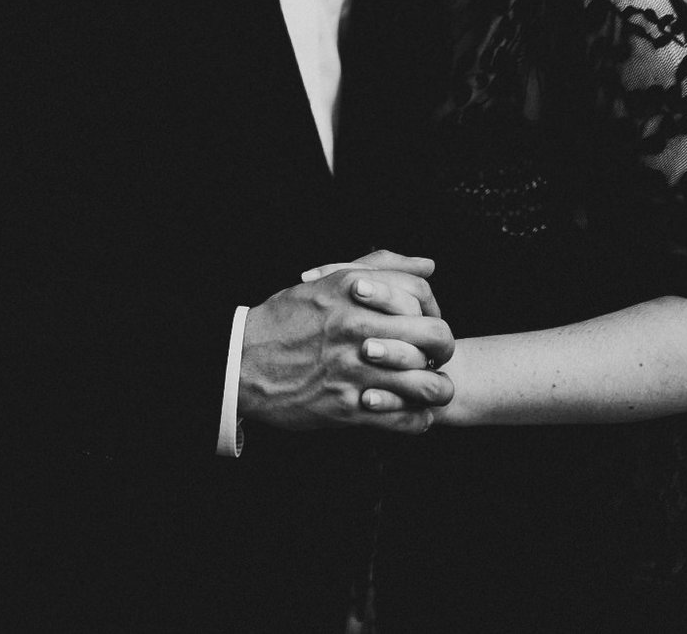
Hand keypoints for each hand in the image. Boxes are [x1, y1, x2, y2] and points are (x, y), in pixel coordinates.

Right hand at [240, 251, 454, 433]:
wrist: (242, 362)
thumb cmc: (286, 319)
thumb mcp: (329, 280)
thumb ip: (381, 267)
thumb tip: (428, 266)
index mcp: (357, 294)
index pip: (423, 297)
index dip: (433, 311)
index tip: (425, 324)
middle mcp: (360, 329)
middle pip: (437, 337)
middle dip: (444, 348)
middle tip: (434, 357)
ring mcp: (357, 371)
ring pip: (428, 384)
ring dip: (437, 388)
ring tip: (429, 389)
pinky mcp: (349, 409)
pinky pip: (406, 419)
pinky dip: (417, 419)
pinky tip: (411, 413)